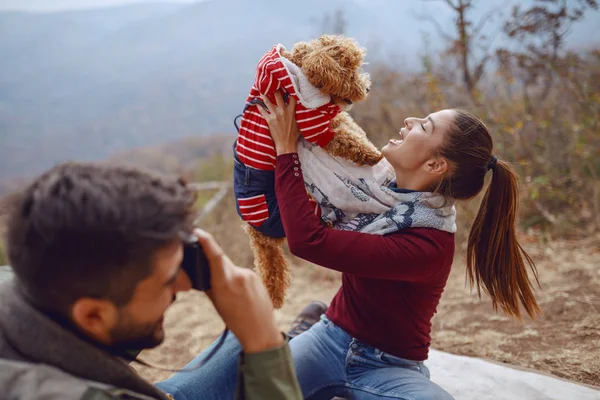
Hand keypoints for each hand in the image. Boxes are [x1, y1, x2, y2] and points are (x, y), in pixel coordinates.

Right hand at [194, 229, 283, 352]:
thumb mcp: (216, 303)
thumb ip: (208, 284)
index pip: (214, 255)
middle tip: (206, 272)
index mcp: (225, 283)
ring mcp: (249, 274)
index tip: (197, 231)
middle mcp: (238, 275)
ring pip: (230, 268)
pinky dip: (236, 280)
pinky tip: (240, 294)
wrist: (261, 331)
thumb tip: (201, 270)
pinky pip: (240, 273)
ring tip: (230, 296)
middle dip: (211, 262)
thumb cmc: (235, 320)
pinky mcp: (256, 276)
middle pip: (220, 261)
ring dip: (225, 275)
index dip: (206, 241)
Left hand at [257, 91, 299, 154]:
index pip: (291, 98)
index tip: (286, 85)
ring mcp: (275, 115)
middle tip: (272, 84)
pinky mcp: (269, 120)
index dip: (289, 90)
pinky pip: (262, 111)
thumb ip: (297, 114)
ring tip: (261, 91)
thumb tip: (299, 109)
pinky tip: (256, 103)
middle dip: (275, 89)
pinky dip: (259, 107)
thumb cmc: (293, 135)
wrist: (286, 144)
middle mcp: (283, 111)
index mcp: (291, 111)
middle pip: (278, 96)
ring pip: (268, 102)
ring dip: (264, 96)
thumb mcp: (298, 123)